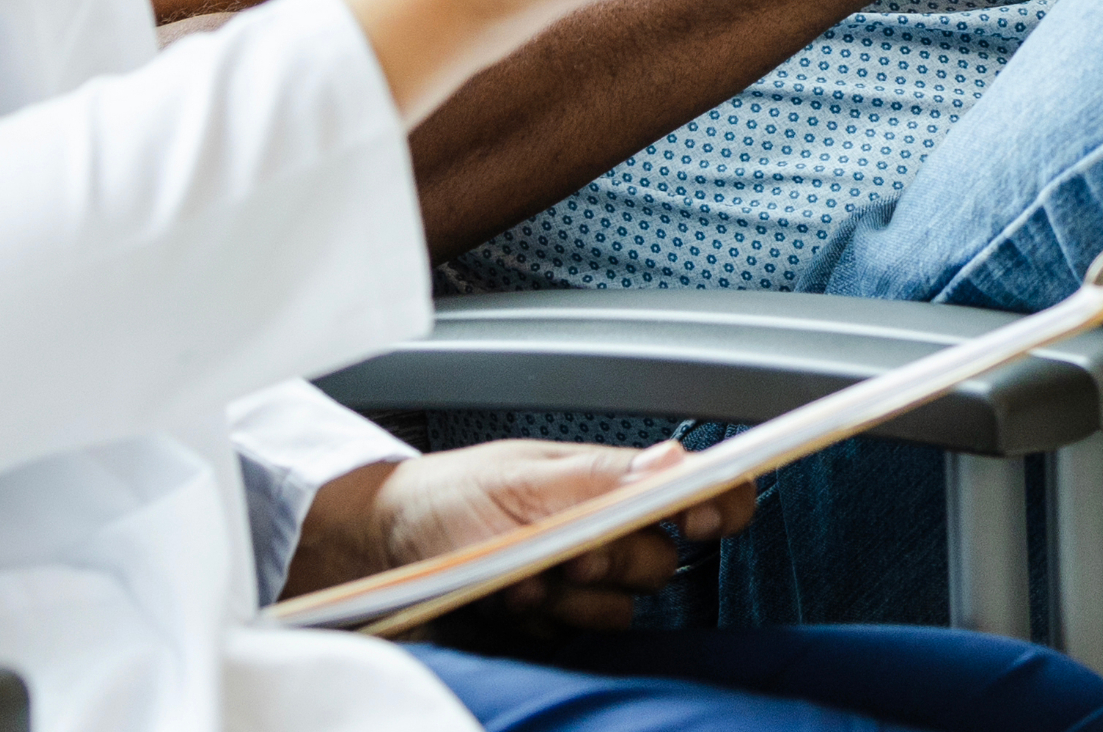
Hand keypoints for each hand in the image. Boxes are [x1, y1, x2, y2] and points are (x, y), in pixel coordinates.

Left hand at [286, 439, 754, 631]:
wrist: (383, 549)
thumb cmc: (444, 497)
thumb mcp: (520, 480)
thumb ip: (600, 479)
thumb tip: (674, 461)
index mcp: (605, 481)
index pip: (692, 487)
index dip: (719, 503)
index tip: (708, 521)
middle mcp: (603, 530)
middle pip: (662, 561)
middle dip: (617, 561)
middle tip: (570, 553)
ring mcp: (580, 580)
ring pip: (623, 607)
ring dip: (573, 597)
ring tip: (520, 577)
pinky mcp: (555, 623)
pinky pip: (582, 640)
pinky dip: (545, 624)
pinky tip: (509, 604)